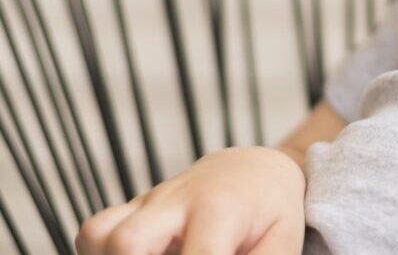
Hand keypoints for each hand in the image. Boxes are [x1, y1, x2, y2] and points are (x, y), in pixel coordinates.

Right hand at [75, 145, 305, 254]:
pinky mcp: (132, 210)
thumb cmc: (270, 215)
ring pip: (99, 233)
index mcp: (221, 209)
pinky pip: (94, 232)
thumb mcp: (282, 242)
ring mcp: (150, 202)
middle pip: (129, 240)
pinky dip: (100, 254)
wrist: (252, 171)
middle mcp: (177, 200)